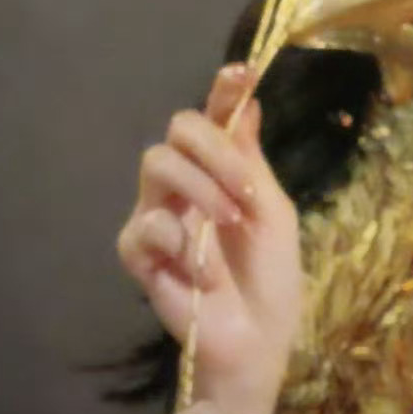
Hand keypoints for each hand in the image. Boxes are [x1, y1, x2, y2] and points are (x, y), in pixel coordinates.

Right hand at [117, 63, 303, 413]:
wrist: (256, 341)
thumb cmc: (271, 279)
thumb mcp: (274, 212)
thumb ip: (253, 159)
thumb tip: (248, 99)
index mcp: (220, 170)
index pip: (213, 117)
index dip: (223, 90)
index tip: (240, 72)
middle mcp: (184, 183)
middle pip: (178, 128)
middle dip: (215, 151)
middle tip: (245, 192)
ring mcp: (157, 214)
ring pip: (157, 162)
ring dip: (200, 188)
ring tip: (228, 224)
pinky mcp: (138, 252)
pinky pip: (145, 222)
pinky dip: (180, 242)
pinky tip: (201, 272)